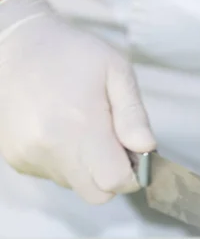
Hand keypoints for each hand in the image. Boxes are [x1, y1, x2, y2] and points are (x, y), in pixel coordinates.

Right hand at [0, 0, 155, 203]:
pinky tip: (63, 131)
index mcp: (79, 126)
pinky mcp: (17, 158)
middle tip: (113, 143)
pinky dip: (67, 162)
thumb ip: (133, 115)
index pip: (115, 181)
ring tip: (84, 129)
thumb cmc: (71, 53)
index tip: (135, 155)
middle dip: (113, 175)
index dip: (133, 174)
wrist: (13, 45)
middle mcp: (50, 148)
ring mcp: (30, 156)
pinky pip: (55, 175)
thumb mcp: (116, 71)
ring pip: (76, 186)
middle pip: (97, 193)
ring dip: (89, 168)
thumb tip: (146, 148)